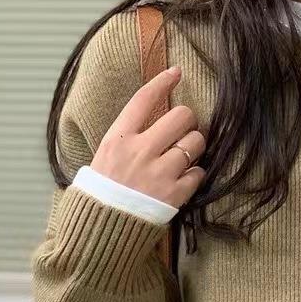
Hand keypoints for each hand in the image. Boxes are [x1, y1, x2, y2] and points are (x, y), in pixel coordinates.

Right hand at [91, 67, 206, 210]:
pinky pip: (199, 172)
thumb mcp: (105, 155)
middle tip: (182, 130)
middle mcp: (140, 151)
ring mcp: (159, 172)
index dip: (162, 82)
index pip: (144, 100)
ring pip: (195, 142)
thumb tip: (153, 116)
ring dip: (194, 146)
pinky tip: (182, 179)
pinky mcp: (174, 194)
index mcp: (118, 138)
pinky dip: (195, 174)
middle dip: (187, 120)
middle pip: (181, 116)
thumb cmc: (103, 191)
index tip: (176, 73)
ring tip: (184, 156)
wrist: (102, 228)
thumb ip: (128, 135)